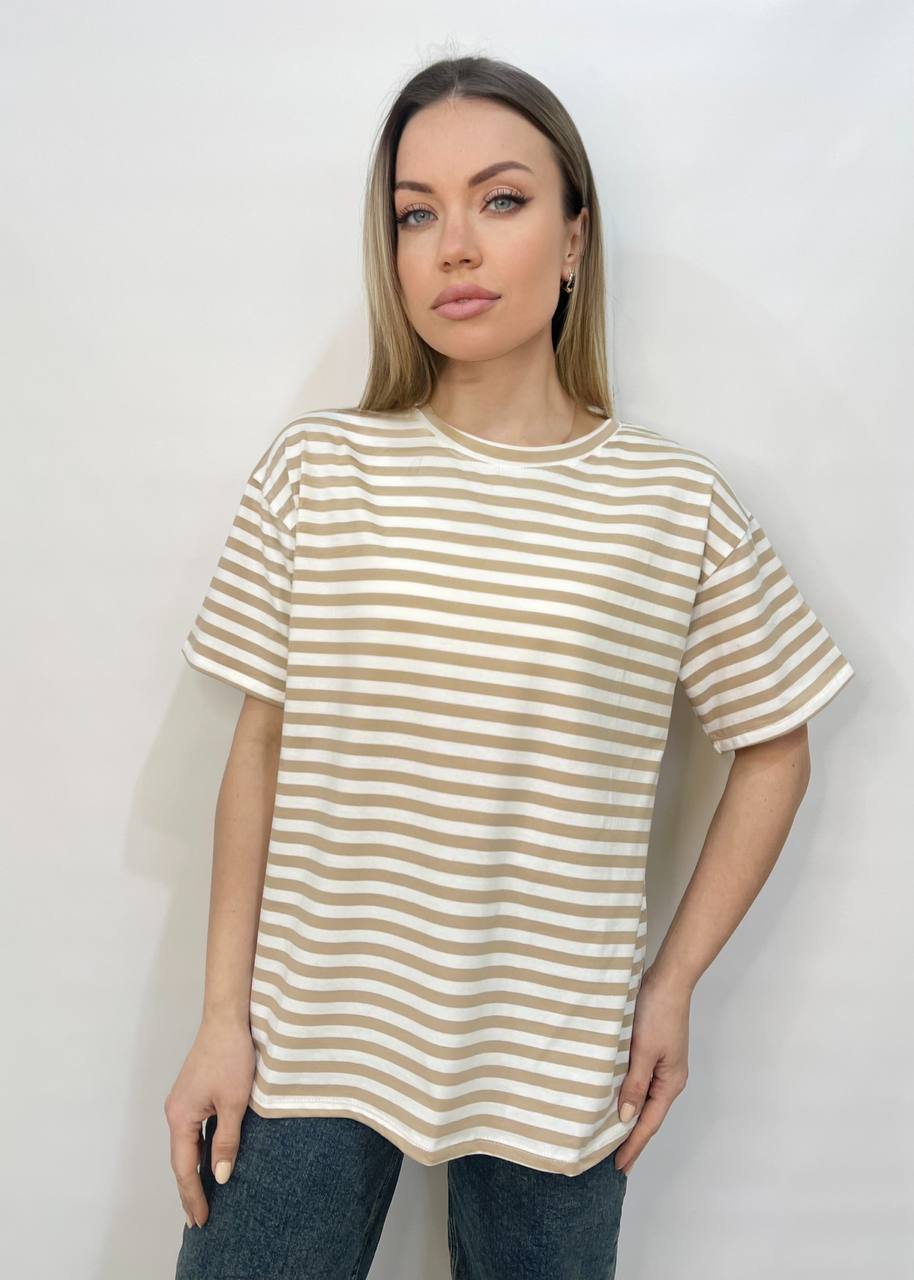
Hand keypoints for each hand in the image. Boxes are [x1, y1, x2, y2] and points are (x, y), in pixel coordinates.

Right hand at [164, 1017, 255, 1228]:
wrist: (227, 1019)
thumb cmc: (230, 1056)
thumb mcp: (234, 1103)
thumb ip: (226, 1141)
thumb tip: (219, 1176)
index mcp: (180, 1117)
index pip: (184, 1167)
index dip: (193, 1194)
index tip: (201, 1219)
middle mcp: (175, 1111)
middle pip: (180, 1159)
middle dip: (189, 1189)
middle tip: (199, 1219)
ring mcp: (182, 1102)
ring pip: (186, 1145)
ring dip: (193, 1171)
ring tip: (203, 1198)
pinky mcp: (193, 1094)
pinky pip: (192, 1131)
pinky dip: (197, 1151)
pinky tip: (207, 1161)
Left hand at [613, 963, 690, 1175]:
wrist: (668, 979)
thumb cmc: (657, 1013)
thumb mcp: (644, 1051)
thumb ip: (634, 1085)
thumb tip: (624, 1118)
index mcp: (671, 1083)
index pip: (648, 1124)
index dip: (633, 1145)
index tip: (618, 1167)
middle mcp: (669, 1078)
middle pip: (648, 1115)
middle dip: (631, 1137)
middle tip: (611, 1159)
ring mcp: (663, 1064)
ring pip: (642, 1098)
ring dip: (628, 1116)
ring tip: (609, 1135)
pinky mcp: (653, 1050)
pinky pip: (639, 1081)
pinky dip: (627, 1094)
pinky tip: (612, 1097)